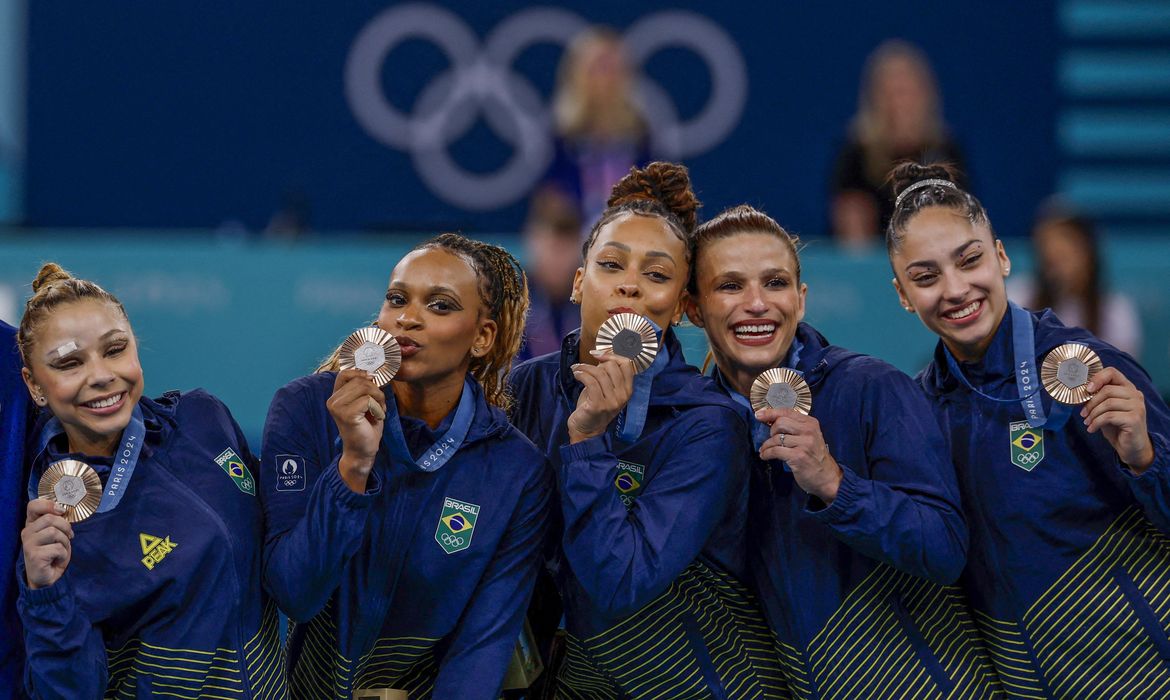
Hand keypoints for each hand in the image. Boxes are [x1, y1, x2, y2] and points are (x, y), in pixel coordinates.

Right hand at [22, 499, 73, 589]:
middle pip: (51, 518)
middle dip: (66, 528)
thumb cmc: (53, 554)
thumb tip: (62, 511)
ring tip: (61, 551)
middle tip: (67, 538)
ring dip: (65, 542)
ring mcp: (28, 544)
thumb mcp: (57, 534)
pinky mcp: (33, 555)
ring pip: (54, 532)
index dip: (48, 504)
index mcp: (32, 524)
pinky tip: (57, 560)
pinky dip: (63, 554)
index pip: (33, 505)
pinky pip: (57, 548)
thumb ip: (56, 522)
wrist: (47, 578)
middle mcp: (27, 532)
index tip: (61, 511)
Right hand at [326, 369, 386, 490]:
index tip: (373, 382)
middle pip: (360, 380)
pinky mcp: (346, 414)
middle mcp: (332, 400)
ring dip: (379, 399)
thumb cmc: (365, 427)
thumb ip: (364, 387)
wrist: (362, 451)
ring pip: (365, 388)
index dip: (362, 374)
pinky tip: (376, 418)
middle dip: (377, 391)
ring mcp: (337, 407)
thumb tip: (373, 373)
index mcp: (336, 395)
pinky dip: (378, 408)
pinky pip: (368, 400)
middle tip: (380, 405)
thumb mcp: (365, 402)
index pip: (346, 373)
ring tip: (378, 411)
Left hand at [567, 351, 635, 443]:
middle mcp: (622, 396)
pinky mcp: (598, 405)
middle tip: (584, 366)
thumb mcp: (606, 389)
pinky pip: (590, 381)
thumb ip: (608, 374)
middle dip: (595, 362)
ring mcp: (611, 401)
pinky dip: (581, 374)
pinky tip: (576, 374)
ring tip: (577, 369)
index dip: (612, 355)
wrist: (586, 430)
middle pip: (612, 366)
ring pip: (599, 373)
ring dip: (584, 367)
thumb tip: (602, 357)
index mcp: (628, 390)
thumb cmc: (594, 407)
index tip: (598, 354)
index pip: (626, 364)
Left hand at [756, 407, 842, 501]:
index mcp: (811, 423)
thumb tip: (769, 419)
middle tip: (771, 440)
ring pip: (776, 438)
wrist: (827, 477)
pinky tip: (765, 456)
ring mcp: (804, 443)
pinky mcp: (798, 456)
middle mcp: (809, 431)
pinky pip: (775, 451)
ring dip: (766, 445)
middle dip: (771, 431)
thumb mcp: (808, 437)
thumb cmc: (814, 456)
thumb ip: (794, 427)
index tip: (759, 415)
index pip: (787, 412)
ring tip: (764, 450)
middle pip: (780, 423)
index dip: (770, 413)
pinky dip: (767, 453)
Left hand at [1082, 366, 1154, 472]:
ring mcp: (1137, 407)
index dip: (1097, 378)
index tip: (1086, 389)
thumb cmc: (1117, 426)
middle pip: (1107, 390)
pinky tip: (1092, 429)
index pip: (1112, 372)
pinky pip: (1109, 416)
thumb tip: (1079, 391)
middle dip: (1090, 402)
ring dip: (1093, 414)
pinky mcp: (1135, 419)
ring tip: (1087, 422)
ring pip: (1108, 403)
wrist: (1131, 447)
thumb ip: (1098, 398)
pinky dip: (1096, 422)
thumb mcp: (1106, 409)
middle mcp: (1135, 395)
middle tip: (1083, 413)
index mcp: (1128, 388)